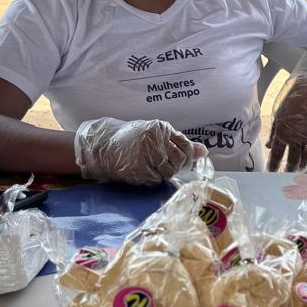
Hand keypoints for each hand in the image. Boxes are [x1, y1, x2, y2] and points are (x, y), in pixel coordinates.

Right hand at [75, 117, 206, 183]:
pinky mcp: (139, 168)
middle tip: (167, 167)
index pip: (185, 146)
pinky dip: (154, 178)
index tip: (183, 162)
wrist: (102, 146)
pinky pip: (157, 178)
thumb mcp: (155, 135)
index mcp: (161, 128)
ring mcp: (147, 154)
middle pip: (180, 160)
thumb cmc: (132, 139)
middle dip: (178, 167)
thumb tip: (204, 152)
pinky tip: (145, 171)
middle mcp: (155, 140)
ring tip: (154, 167)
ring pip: (170, 171)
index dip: (187, 157)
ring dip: (165, 173)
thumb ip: (179, 142)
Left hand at [266, 52, 306, 171]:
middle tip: (286, 176)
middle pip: (292, 160)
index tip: (271, 173)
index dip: (274, 166)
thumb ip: (274, 133)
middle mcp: (296, 137)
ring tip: (300, 173)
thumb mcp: (277, 114)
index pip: (277, 155)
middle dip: (289, 170)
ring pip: (306, 158)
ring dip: (303, 167)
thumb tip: (269, 147)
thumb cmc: (290, 99)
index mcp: (282, 132)